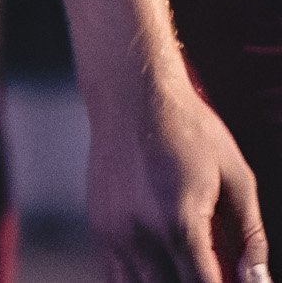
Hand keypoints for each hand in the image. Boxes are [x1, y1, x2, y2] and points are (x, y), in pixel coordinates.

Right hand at [86, 75, 268, 282]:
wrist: (130, 94)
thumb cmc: (188, 129)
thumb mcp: (236, 176)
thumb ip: (251, 234)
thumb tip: (258, 278)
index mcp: (180, 224)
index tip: (239, 282)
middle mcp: (140, 235)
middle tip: (215, 271)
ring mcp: (113, 233)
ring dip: (167, 282)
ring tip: (189, 266)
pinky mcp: (98, 227)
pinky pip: (115, 275)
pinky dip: (141, 280)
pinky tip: (162, 268)